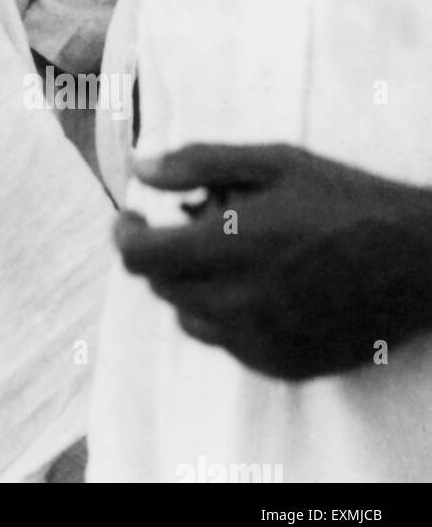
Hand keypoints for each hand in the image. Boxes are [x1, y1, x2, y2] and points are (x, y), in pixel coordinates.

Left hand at [117, 142, 431, 380]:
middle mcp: (239, 302)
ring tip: (224, 255)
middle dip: (161, 254)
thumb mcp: (273, 161)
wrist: (420, 260)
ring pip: (188, 319)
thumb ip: (198, 163)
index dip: (124, 235)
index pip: (140, 259)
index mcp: (230, 247)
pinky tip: (256, 286)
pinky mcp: (283, 365)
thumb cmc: (345, 200)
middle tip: (188, 226)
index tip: (132, 216)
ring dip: (189, 286)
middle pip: (161, 288)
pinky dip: (225, 316)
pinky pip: (227, 345)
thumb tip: (139, 168)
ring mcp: (261, 341)